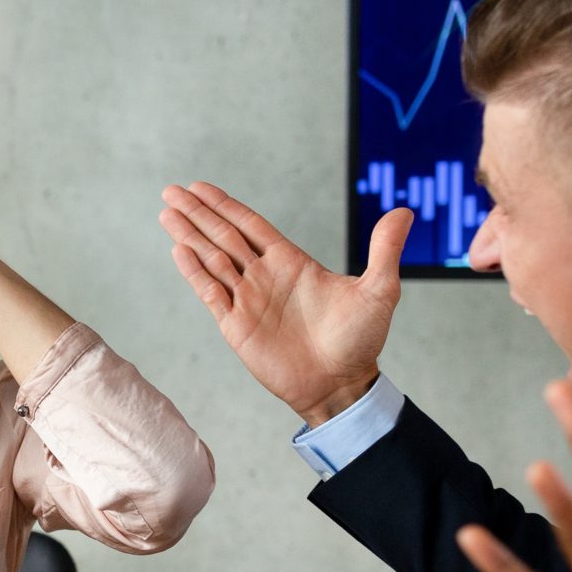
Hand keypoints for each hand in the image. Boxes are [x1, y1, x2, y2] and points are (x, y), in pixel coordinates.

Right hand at [162, 185, 409, 424]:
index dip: (225, 205)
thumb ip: (383, 250)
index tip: (201, 187)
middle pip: (223, 235)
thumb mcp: (379, 291)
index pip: (250, 225)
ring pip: (211, 260)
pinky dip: (194, 272)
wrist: (341, 385)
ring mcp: (248, 300)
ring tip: (167, 213)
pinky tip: (179, 251)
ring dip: (189, 236)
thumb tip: (405, 212)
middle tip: (171, 190)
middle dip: (198, 213)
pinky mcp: (237, 326)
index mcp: (291, 262)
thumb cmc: (361, 340)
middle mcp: (264, 277)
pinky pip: (210, 293)